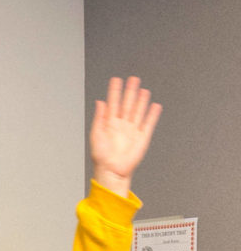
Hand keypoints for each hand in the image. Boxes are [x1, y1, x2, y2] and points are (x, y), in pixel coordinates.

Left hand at [90, 76, 161, 196]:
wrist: (112, 171)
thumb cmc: (101, 156)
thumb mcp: (96, 134)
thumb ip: (99, 117)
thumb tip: (99, 102)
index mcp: (109, 123)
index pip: (113, 103)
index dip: (114, 91)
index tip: (116, 80)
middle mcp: (122, 125)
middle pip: (127, 104)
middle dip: (130, 91)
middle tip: (133, 79)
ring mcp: (132, 130)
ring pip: (138, 111)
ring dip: (141, 100)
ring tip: (143, 89)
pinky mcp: (142, 138)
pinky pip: (148, 124)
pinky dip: (152, 115)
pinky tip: (154, 106)